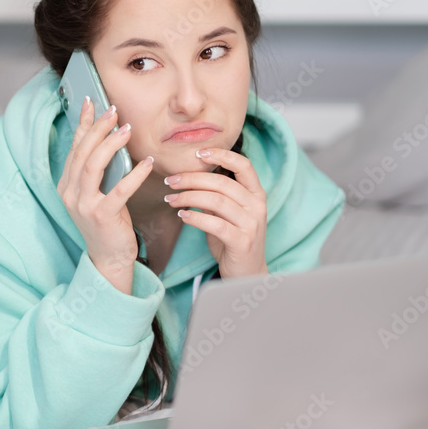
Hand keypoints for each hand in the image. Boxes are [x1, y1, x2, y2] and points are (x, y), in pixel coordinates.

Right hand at [56, 97, 153, 286]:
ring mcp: (83, 205)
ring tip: (127, 130)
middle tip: (114, 111)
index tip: (92, 102)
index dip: (84, 123)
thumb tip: (109, 139)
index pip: (75, 147)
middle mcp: (70, 193)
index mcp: (66, 185)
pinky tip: (147, 162)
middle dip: (98, 128)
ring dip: (111, 144)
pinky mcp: (102, 216)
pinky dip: (135, 174)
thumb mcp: (97, 193)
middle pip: (83, 152)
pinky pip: (120, 189)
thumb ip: (98, 170)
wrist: (109, 258)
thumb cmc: (107, 222)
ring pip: (93, 166)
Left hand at [164, 148, 268, 279]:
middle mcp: (257, 206)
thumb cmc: (234, 240)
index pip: (243, 165)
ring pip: (216, 201)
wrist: (248, 274)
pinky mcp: (242, 242)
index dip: (222, 155)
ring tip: (171, 199)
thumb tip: (189, 178)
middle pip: (222, 183)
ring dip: (188, 197)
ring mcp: (252, 224)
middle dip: (191, 179)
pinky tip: (182, 216)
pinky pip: (215, 224)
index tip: (199, 153)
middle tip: (170, 181)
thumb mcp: (228, 214)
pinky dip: (195, 218)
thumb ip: (217, 197)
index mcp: (256, 194)